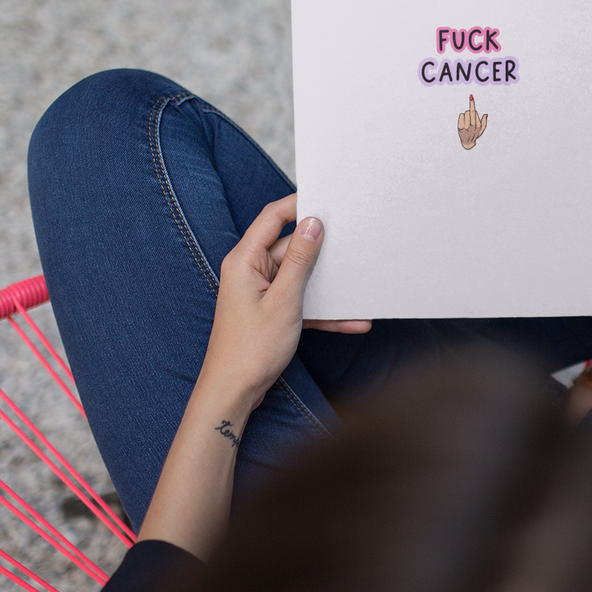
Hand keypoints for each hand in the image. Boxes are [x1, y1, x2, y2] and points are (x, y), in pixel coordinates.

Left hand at [205, 195, 368, 411]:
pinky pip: (302, 301)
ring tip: (357, 280)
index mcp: (245, 260)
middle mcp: (250, 271)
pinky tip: (352, 320)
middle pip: (289, 246)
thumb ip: (299, 260)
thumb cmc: (249, 349)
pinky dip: (324, 310)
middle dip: (320, 246)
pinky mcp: (271, 311)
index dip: (298, 204)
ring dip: (326, 283)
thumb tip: (312, 224)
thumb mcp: (284, 300)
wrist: (234, 392)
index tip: (327, 200)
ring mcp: (261, 292)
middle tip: (350, 239)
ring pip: (299, 276)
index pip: (272, 217)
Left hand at [458, 94, 487, 149]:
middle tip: (470, 117)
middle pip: (470, 112)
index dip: (472, 103)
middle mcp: (472, 126)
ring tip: (467, 121)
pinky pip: (461, 116)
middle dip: (470, 112)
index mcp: (478, 125)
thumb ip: (484, 122)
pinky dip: (462, 117)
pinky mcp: (460, 127)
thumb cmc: (475, 133)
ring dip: (466, 115)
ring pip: (465, 113)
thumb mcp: (482, 129)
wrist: (467, 142)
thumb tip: (486, 114)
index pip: (474, 112)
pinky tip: (463, 122)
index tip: (471, 96)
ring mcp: (465, 127)